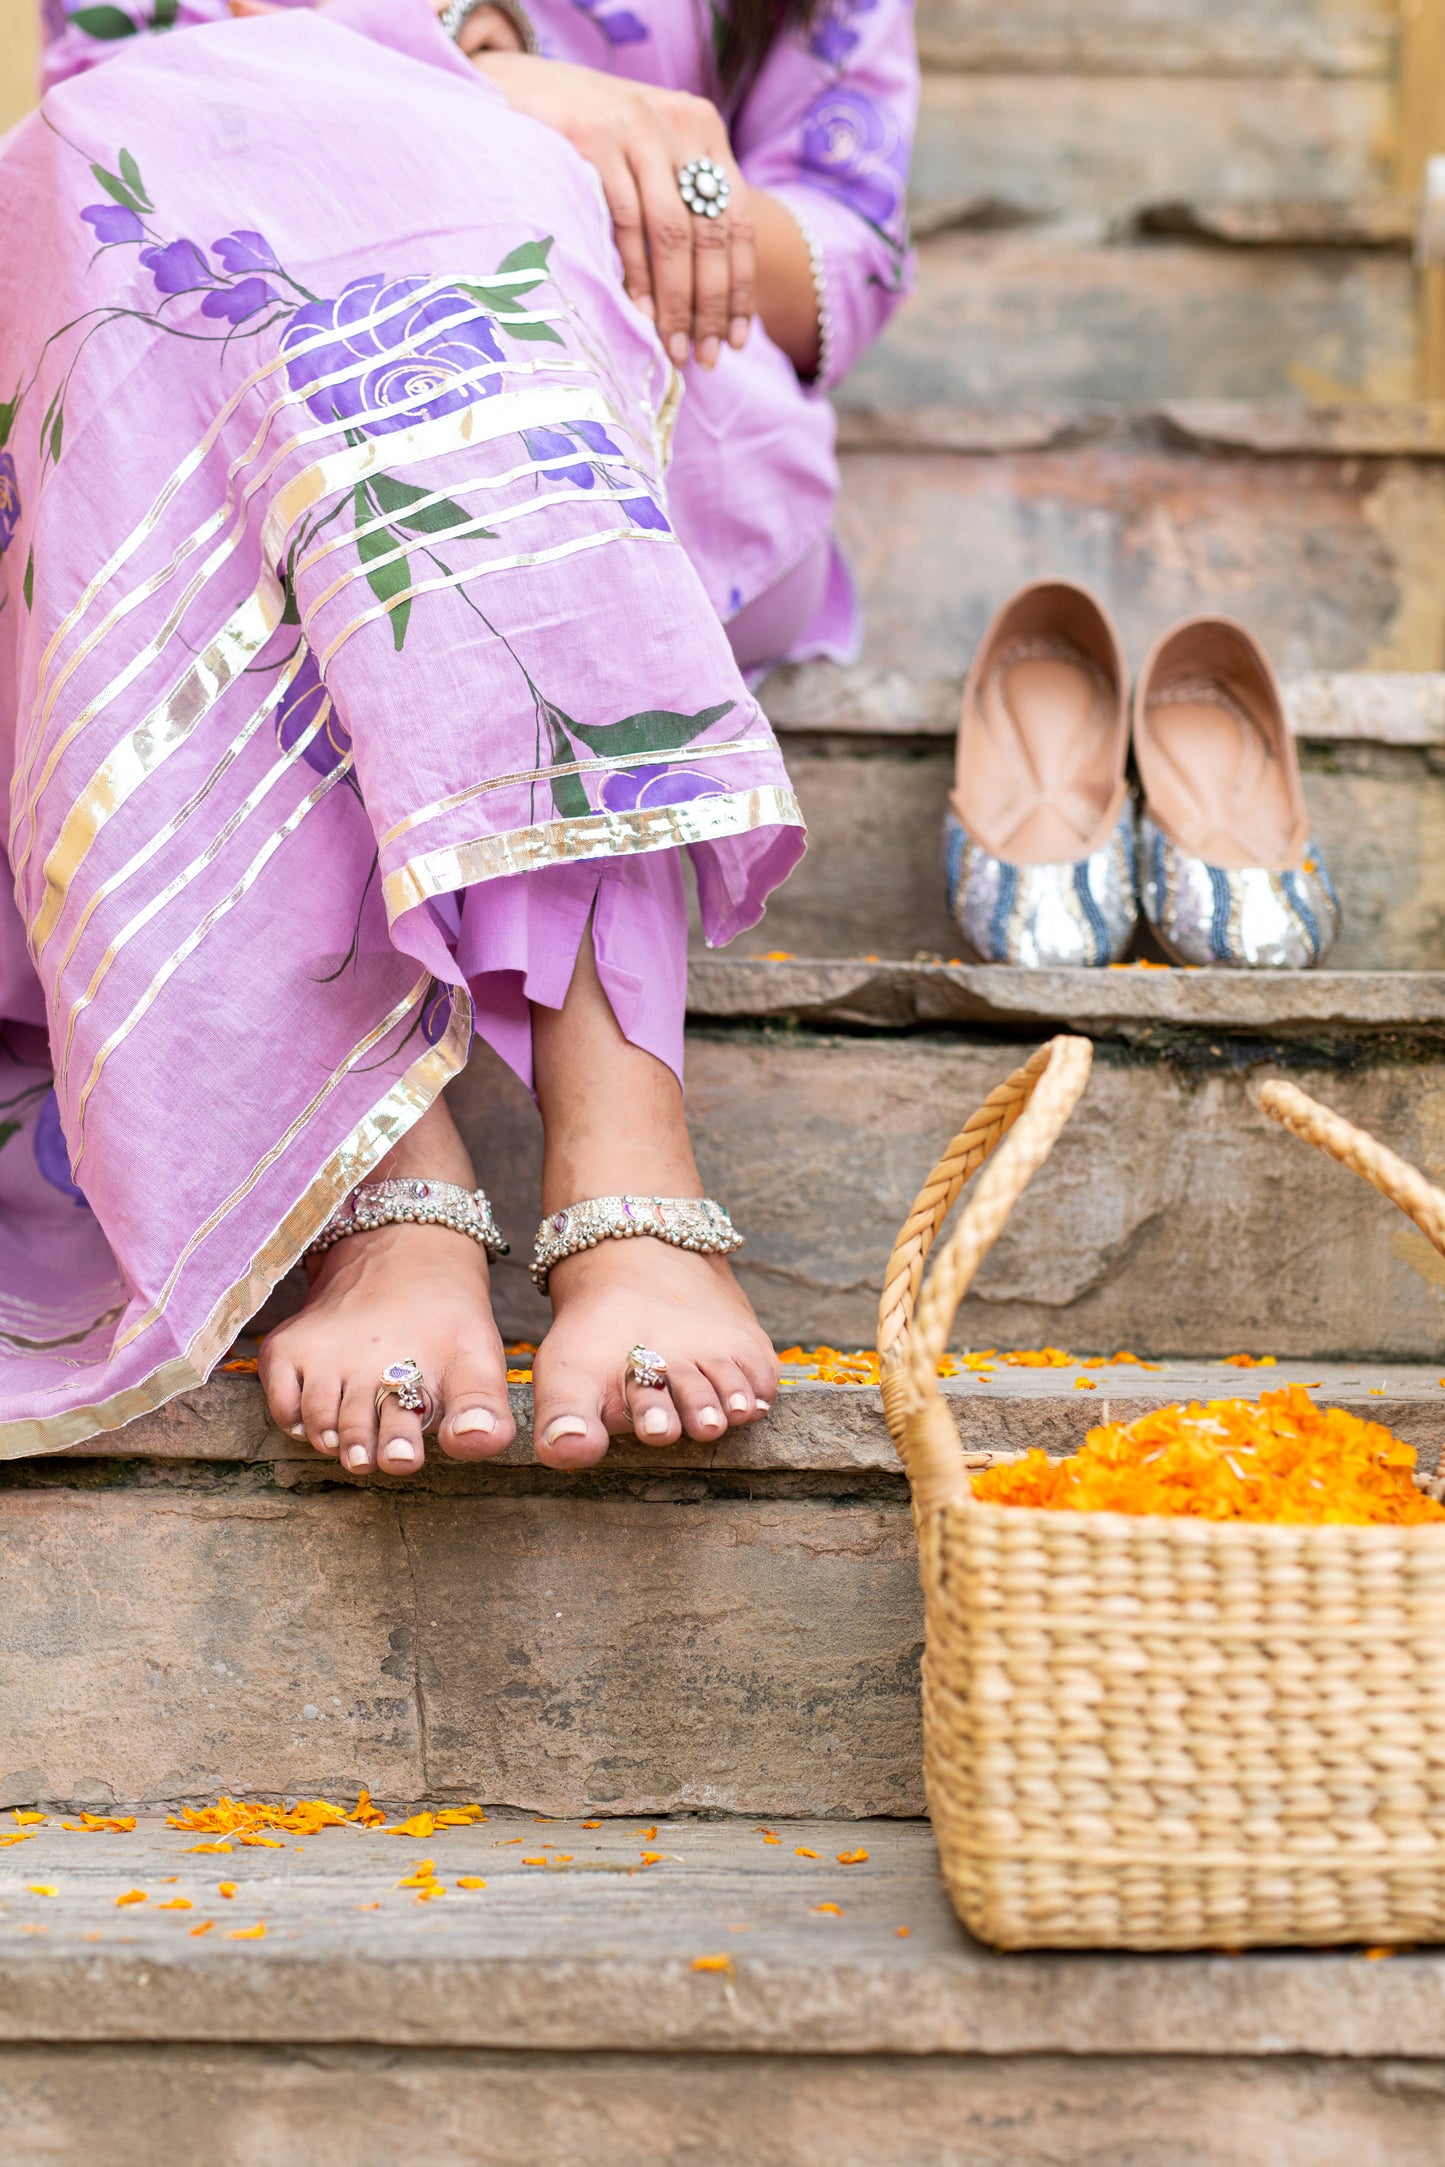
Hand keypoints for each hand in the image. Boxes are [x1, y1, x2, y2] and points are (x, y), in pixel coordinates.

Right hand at [473, 53, 753, 368]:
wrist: (520, 83)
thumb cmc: (587, 133)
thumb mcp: (646, 152)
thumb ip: (679, 197)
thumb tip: (706, 290)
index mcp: (703, 128)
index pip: (738, 219)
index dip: (740, 286)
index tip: (738, 339)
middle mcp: (678, 124)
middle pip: (710, 232)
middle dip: (711, 305)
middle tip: (706, 357)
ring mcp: (636, 128)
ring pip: (672, 233)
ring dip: (676, 301)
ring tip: (673, 348)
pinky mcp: (593, 137)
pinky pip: (626, 221)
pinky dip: (636, 274)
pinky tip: (638, 313)